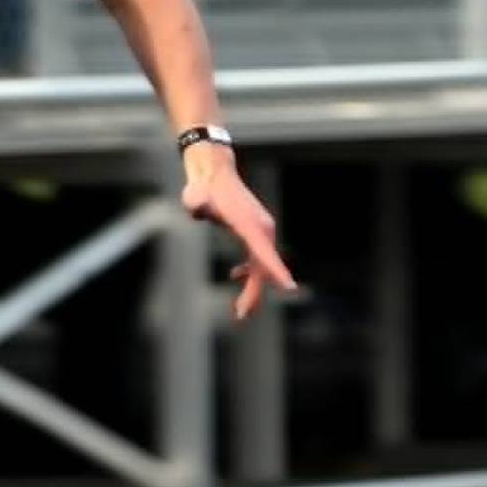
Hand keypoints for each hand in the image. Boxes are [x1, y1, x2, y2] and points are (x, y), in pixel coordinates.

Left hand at [180, 145, 297, 319]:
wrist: (214, 172)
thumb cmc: (203, 186)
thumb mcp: (196, 196)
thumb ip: (197, 202)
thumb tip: (197, 206)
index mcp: (250, 225)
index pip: (264, 253)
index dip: (276, 271)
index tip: (290, 288)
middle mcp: (261, 228)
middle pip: (263, 266)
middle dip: (254, 292)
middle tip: (240, 315)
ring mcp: (260, 230)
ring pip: (262, 264)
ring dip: (253, 287)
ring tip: (239, 310)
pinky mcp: (255, 231)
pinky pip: (258, 257)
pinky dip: (250, 270)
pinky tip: (234, 275)